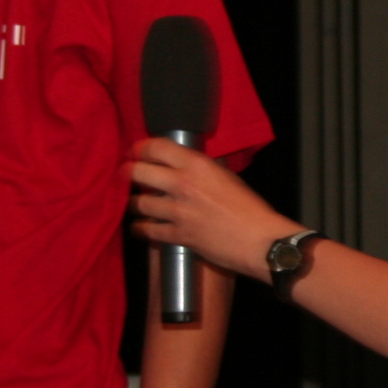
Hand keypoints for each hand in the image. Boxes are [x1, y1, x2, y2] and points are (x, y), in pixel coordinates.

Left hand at [128, 138, 295, 279]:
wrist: (260, 240)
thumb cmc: (251, 208)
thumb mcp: (227, 177)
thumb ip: (202, 170)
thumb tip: (185, 167)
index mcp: (197, 165)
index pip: (156, 147)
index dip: (140, 148)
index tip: (135, 152)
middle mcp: (182, 184)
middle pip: (138, 172)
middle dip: (128, 172)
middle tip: (126, 175)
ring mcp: (178, 211)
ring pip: (138, 203)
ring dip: (133, 203)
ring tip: (134, 203)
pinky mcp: (177, 235)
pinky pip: (148, 229)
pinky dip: (141, 228)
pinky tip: (140, 227)